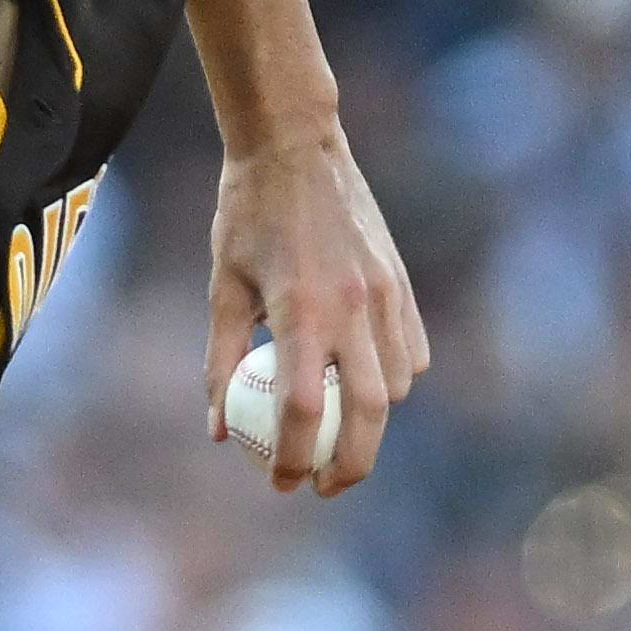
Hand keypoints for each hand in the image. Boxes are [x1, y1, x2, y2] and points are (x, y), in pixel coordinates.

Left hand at [204, 125, 425, 494]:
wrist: (296, 144)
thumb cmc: (246, 216)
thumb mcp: (222, 287)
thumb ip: (222, 361)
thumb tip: (219, 431)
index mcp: (301, 310)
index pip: (304, 409)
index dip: (295, 457)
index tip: (282, 484)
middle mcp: (353, 306)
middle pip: (367, 414)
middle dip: (350, 465)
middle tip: (323, 486)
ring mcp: (386, 293)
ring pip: (396, 386)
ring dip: (370, 422)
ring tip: (337, 434)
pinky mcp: (402, 282)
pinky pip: (411, 352)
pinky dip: (393, 380)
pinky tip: (363, 386)